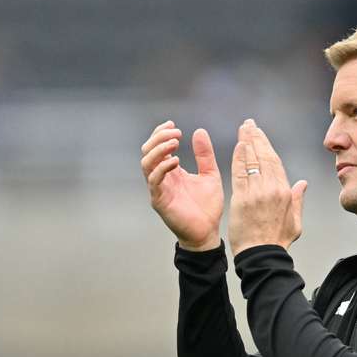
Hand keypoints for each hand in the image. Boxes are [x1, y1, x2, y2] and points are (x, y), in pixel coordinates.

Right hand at [142, 120, 222, 250]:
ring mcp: (159, 189)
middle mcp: (162, 178)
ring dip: (158, 150)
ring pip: (146, 163)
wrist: (208, 232)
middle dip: (158, 138)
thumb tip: (199, 131)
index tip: (173, 124)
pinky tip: (175, 161)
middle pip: (147, 151)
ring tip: (175, 143)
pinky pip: (154, 180)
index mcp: (171, 171)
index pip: (157, 147)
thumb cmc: (207, 207)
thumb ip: (204, 155)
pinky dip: (162, 167)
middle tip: (176, 132)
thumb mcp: (210, 174)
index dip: (161, 133)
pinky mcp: (160, 201)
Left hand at [228, 119, 307, 255]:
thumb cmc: (277, 241)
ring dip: (246, 142)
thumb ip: (298, 200)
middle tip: (249, 124)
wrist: (262, 255)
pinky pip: (240, 172)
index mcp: (285, 192)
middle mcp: (272, 188)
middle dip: (256, 137)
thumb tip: (303, 184)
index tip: (260, 135)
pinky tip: (238, 145)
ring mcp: (256, 192)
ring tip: (243, 128)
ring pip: (251, 160)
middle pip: (263, 156)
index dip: (267, 145)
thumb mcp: (295, 221)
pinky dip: (239, 157)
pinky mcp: (242, 198)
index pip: (275, 162)